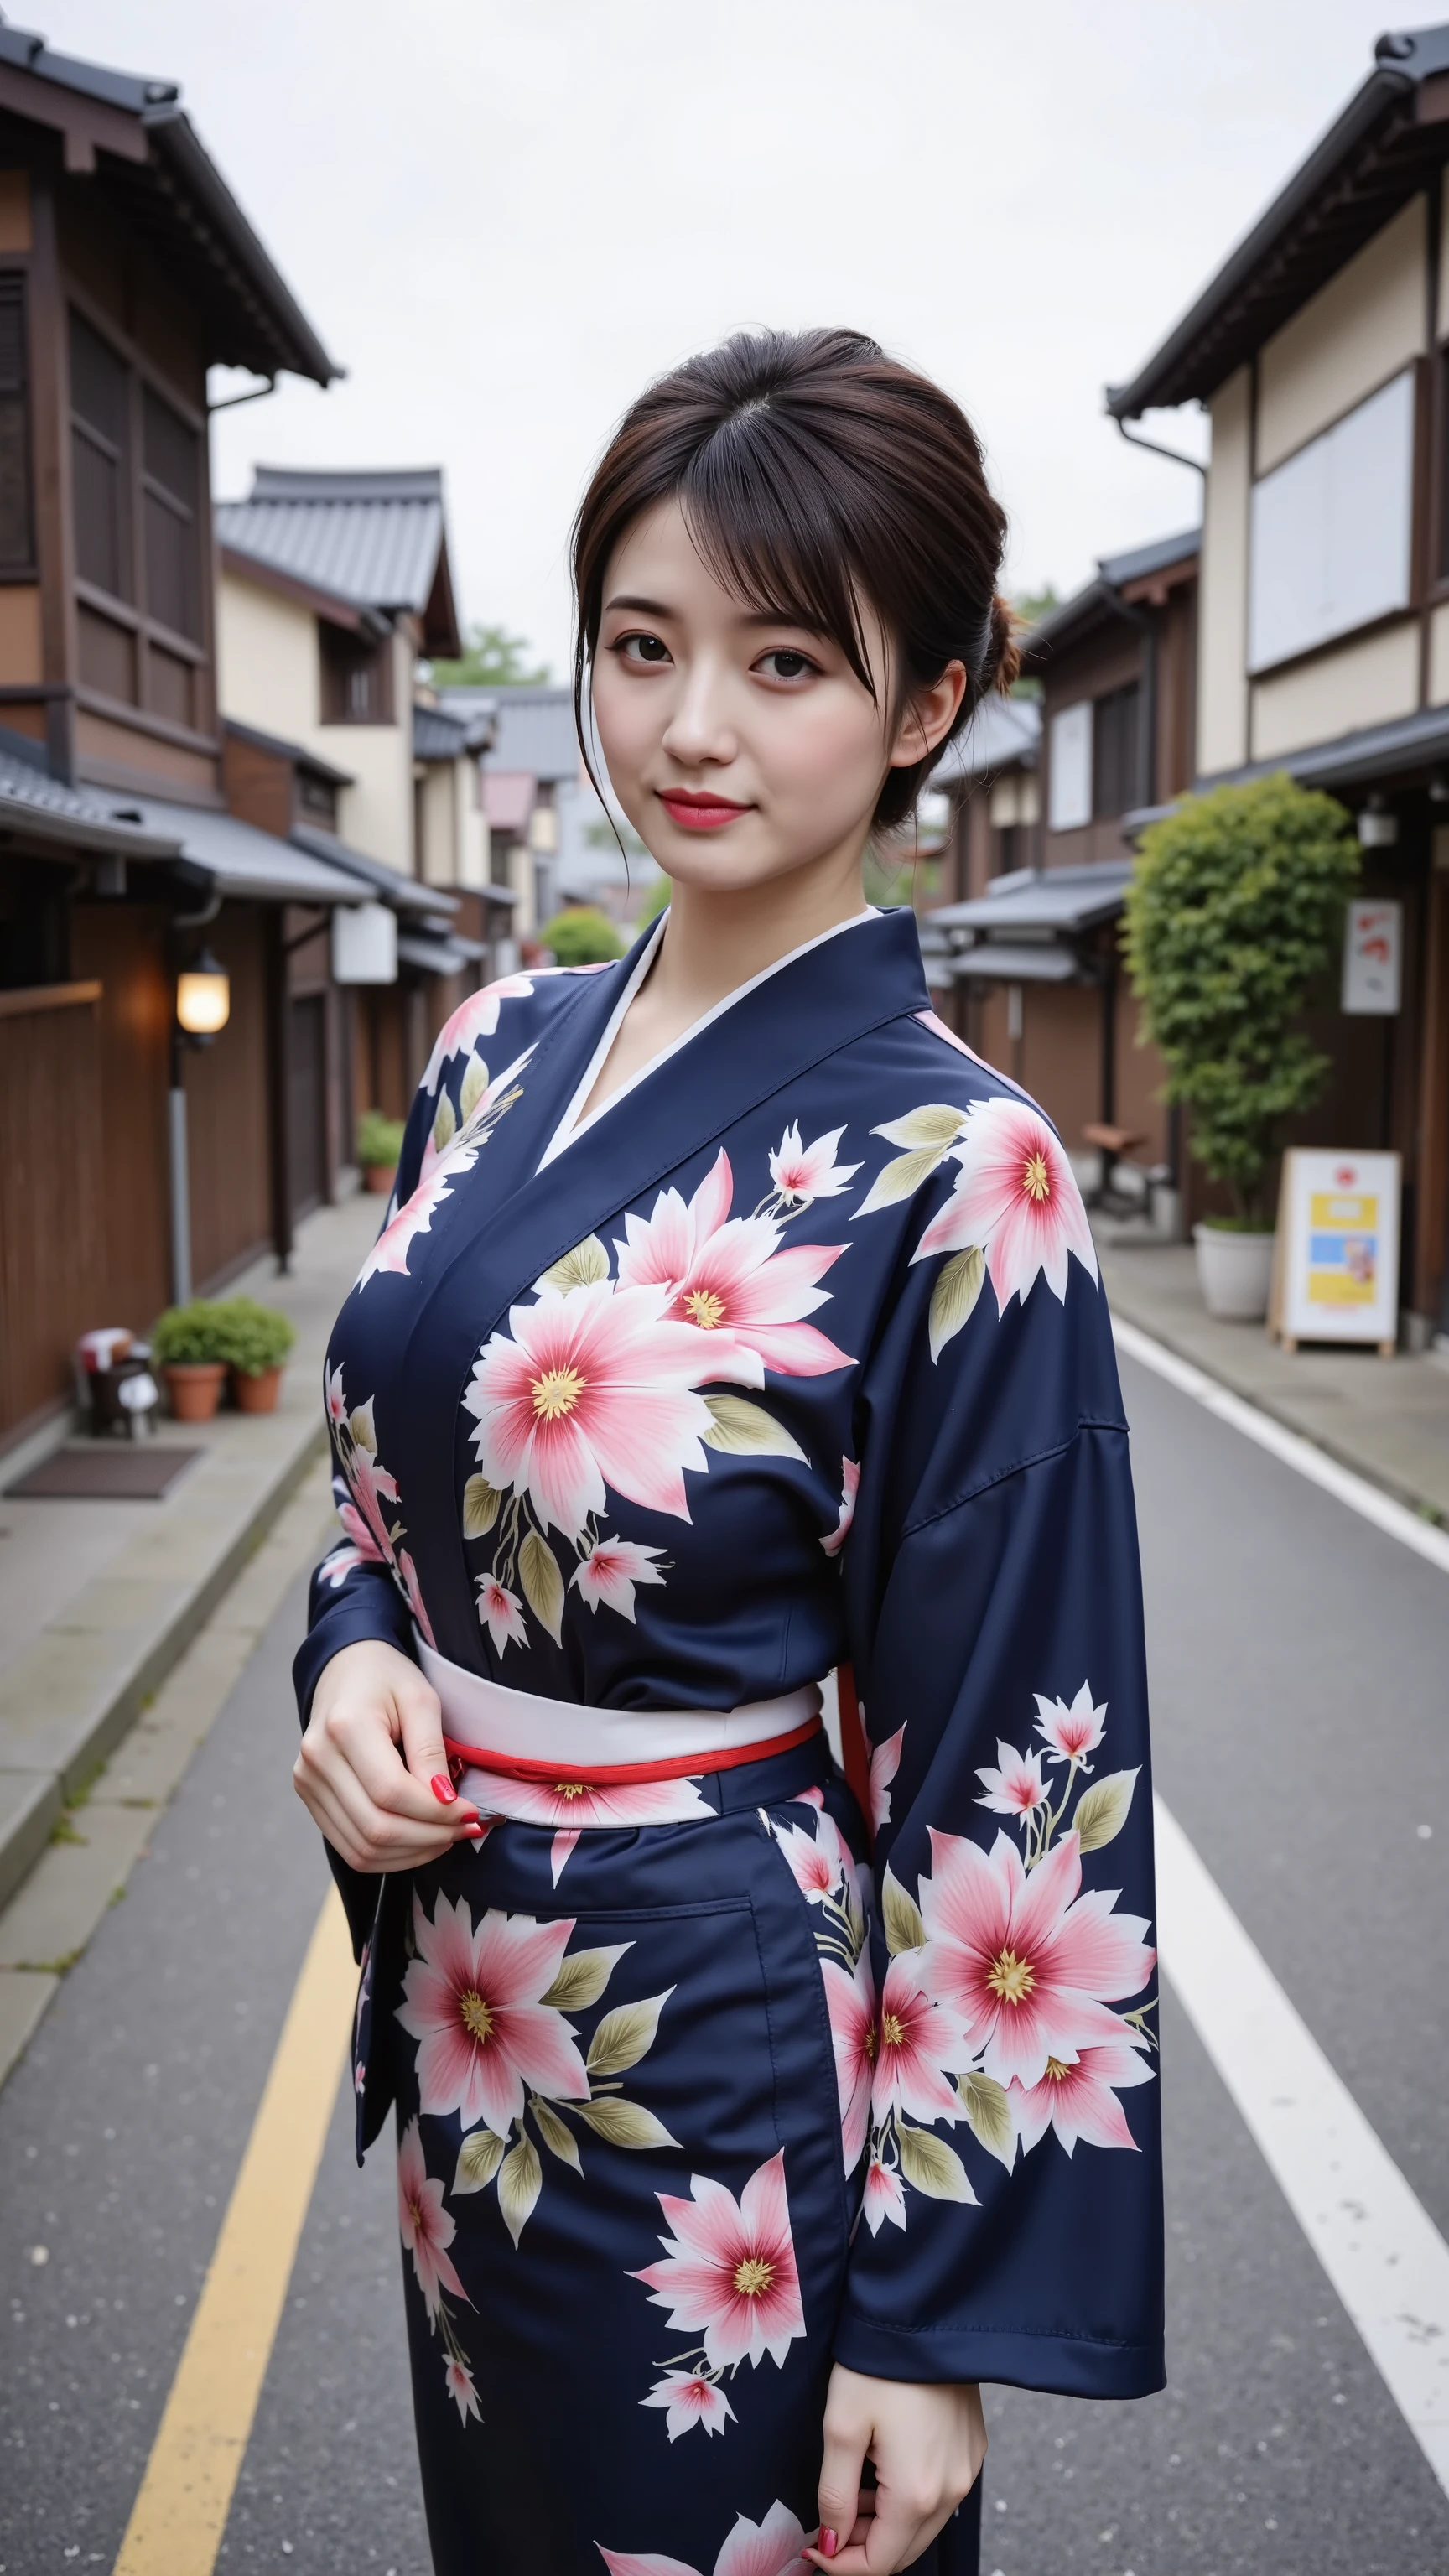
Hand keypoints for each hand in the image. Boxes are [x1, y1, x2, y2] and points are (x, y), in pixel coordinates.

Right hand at [293, 1638, 481, 1872]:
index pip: (391, 1792)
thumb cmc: (388, 1679)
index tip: (470, 1812)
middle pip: (376, 1827)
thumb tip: (445, 1802)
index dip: (435, 1812)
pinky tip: (419, 1840)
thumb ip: (431, 1751)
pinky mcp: (309, 1797)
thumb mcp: (421, 1699)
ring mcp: (307, 1782)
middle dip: (429, 1837)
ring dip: (412, 1853)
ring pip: (361, 1848)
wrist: (345, 1669)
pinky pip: (350, 1847)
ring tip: (447, 1836)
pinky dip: (389, 1855)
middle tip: (466, 1829)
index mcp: (345, 1727)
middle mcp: (317, 1759)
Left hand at [805, 2366, 985, 2572]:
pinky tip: (883, 2464)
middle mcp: (952, 2492)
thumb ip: (834, 2494)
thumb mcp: (841, 2428)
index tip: (812, 2545)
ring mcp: (967, 2471)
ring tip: (852, 2483)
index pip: (879, 2564)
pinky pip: (940, 2495)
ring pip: (923, 2525)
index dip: (840, 2564)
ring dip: (885, 2522)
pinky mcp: (973, 2449)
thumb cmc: (878, 2365)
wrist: (926, 2312)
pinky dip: (909, 2497)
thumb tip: (831, 2542)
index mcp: (917, 2494)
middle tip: (829, 2514)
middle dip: (862, 2544)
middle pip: (904, 2550)